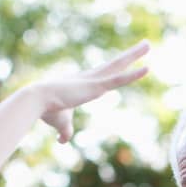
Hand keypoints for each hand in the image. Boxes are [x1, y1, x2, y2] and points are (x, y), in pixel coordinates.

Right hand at [28, 40, 149, 142]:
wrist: (37, 100)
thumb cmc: (47, 110)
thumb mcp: (60, 122)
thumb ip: (65, 131)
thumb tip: (63, 141)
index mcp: (83, 83)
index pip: (104, 74)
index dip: (116, 68)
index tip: (126, 61)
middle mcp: (90, 77)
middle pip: (115, 64)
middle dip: (130, 55)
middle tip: (144, 45)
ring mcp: (94, 81)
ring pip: (119, 66)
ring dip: (134, 55)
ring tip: (148, 45)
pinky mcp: (96, 86)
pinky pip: (118, 79)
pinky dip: (132, 75)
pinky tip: (147, 69)